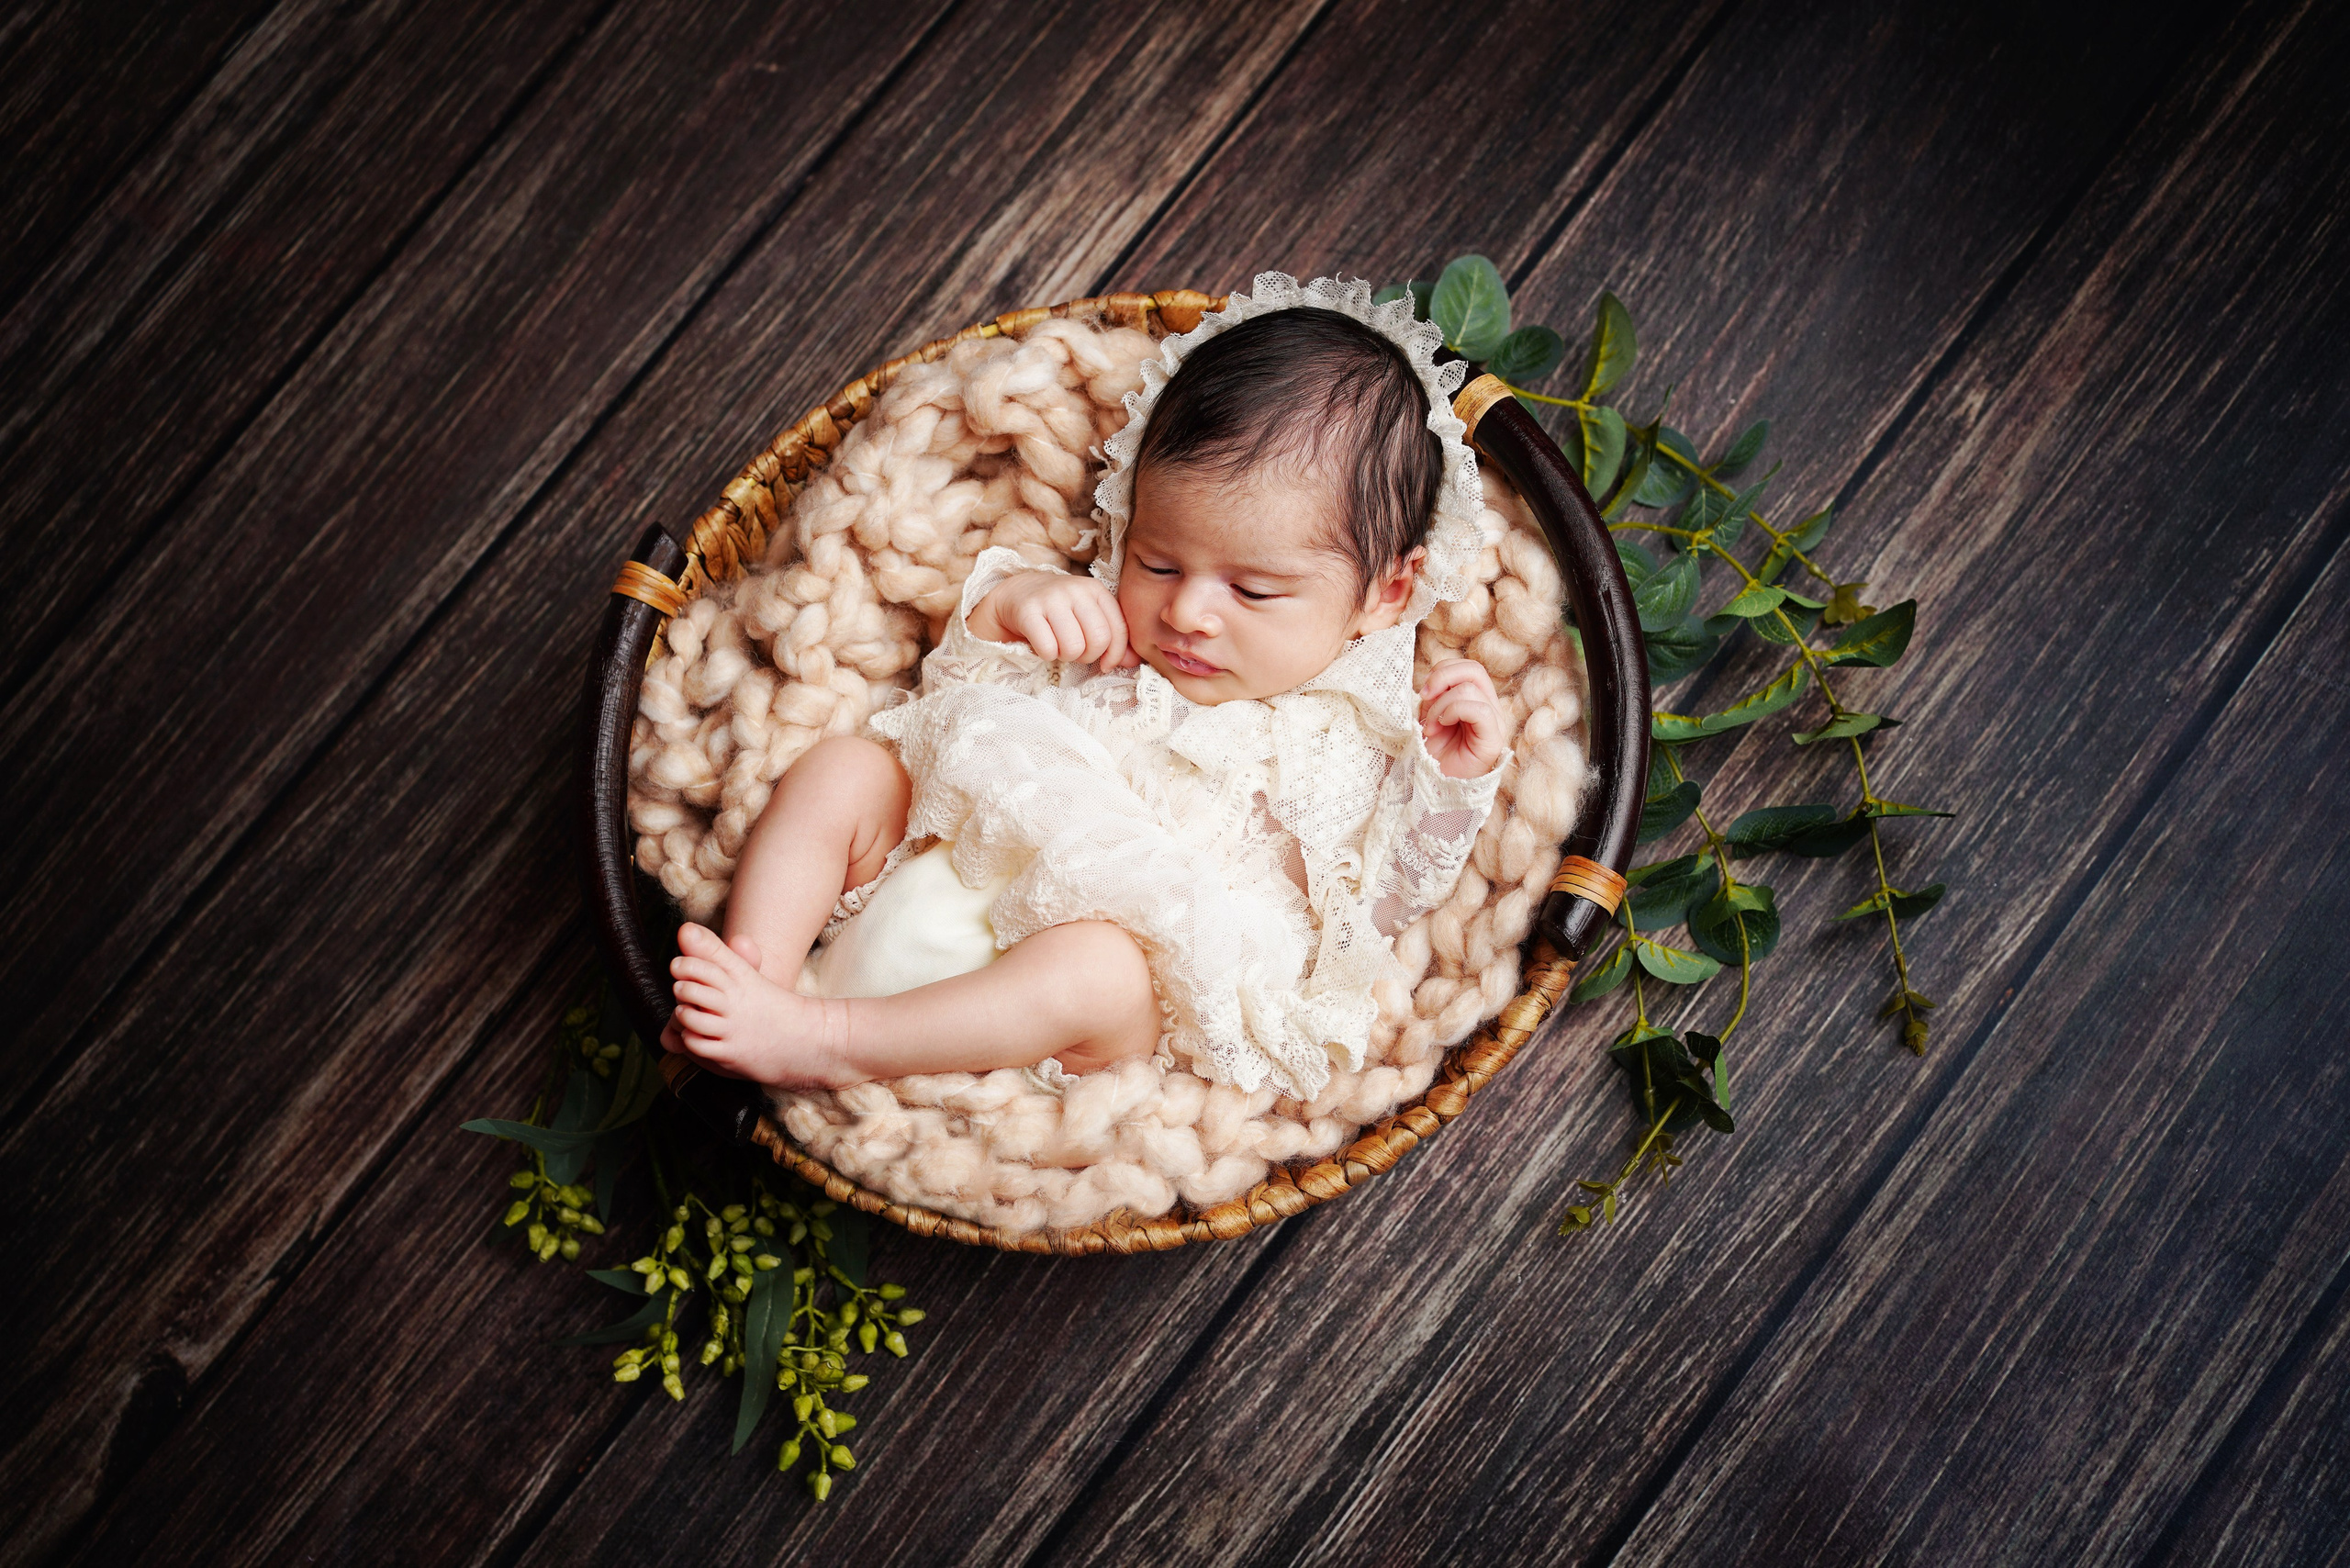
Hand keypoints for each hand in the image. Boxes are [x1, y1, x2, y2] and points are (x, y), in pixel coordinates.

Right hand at [968, 569, 1137, 668]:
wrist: (1015, 595)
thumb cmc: (1058, 612)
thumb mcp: (1088, 618)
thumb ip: (1113, 639)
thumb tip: (1131, 662)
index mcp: (1096, 590)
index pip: (1118, 630)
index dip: (1114, 655)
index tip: (1104, 664)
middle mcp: (1076, 589)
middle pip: (1098, 640)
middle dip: (1088, 656)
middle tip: (1075, 652)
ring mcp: (1051, 598)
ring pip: (1073, 647)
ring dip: (1065, 656)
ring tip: (1058, 646)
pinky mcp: (1028, 610)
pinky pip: (1048, 649)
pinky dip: (1046, 655)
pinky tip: (1041, 645)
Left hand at [1419, 660, 1505, 777]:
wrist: (1435, 786)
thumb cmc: (1433, 754)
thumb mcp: (1429, 716)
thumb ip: (1435, 696)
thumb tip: (1433, 682)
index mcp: (1476, 700)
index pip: (1467, 667)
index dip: (1442, 671)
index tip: (1423, 693)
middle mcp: (1489, 707)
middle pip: (1474, 669)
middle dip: (1442, 677)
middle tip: (1424, 697)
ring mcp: (1494, 722)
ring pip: (1470, 689)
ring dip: (1440, 705)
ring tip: (1430, 726)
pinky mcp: (1493, 738)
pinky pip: (1479, 709)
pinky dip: (1453, 711)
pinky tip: (1441, 726)